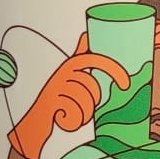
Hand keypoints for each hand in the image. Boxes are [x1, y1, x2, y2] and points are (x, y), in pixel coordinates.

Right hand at [9, 34, 129, 158]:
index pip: (94, 60)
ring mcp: (55, 86)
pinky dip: (73, 122)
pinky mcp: (50, 101)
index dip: (112, 69)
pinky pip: (74, 112)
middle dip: (91, 101)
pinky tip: (62, 120)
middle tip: (82, 108)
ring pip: (85, 101)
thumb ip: (78, 57)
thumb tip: (85, 35)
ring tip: (72, 115)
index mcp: (69, 65)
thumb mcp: (67, 76)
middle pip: (91, 86)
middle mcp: (62, 72)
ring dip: (82, 114)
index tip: (126, 85)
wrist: (34, 123)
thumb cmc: (55, 99)